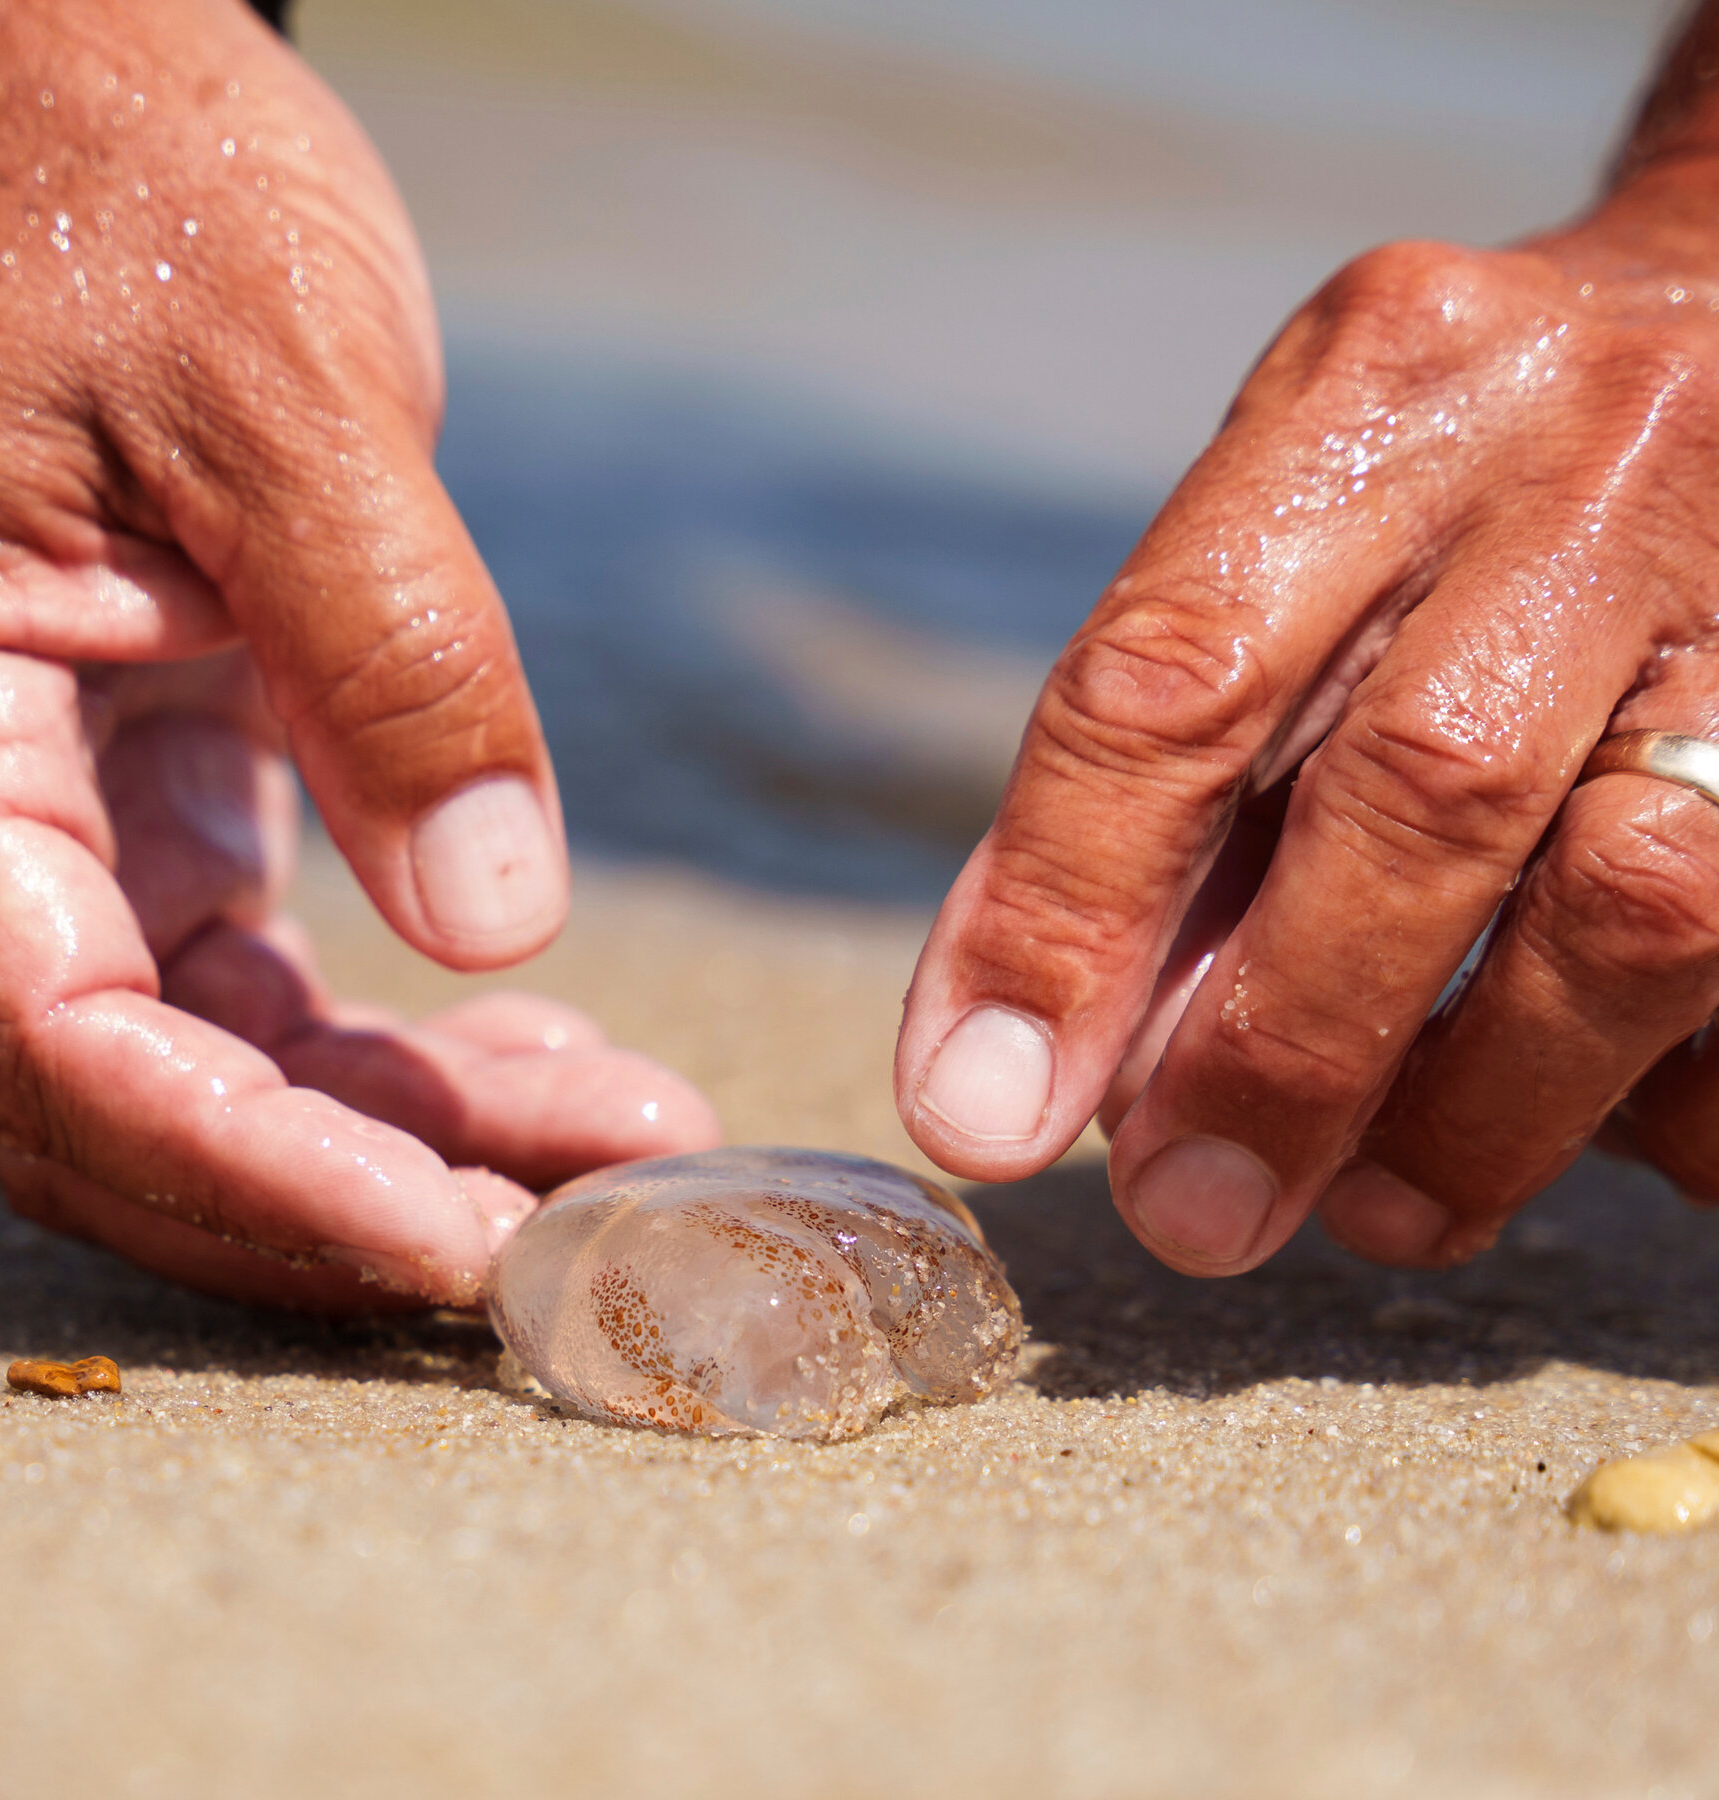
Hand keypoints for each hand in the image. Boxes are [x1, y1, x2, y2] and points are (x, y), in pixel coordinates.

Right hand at [0, 0, 718, 1309]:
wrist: (85, 84)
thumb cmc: (125, 184)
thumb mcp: (278, 394)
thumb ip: (385, 659)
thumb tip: (494, 925)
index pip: (57, 1038)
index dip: (253, 1172)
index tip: (457, 1235)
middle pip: (139, 1099)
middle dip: (354, 1186)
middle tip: (580, 1222)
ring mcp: (71, 808)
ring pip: (221, 1057)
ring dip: (413, 1129)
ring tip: (622, 1142)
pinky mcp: (169, 783)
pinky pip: (270, 973)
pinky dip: (411, 1036)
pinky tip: (554, 1056)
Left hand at [896, 6, 1718, 1274]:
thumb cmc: (1444, 483)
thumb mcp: (1278, 549)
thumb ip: (1160, 786)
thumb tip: (1047, 1063)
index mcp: (1373, 391)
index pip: (1175, 679)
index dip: (1061, 917)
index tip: (982, 1117)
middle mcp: (1588, 460)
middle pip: (1427, 792)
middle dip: (1287, 1048)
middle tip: (1188, 1216)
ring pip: (1648, 903)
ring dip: (1479, 1112)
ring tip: (1376, 1207)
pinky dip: (1657, 1100)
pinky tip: (1571, 1116)